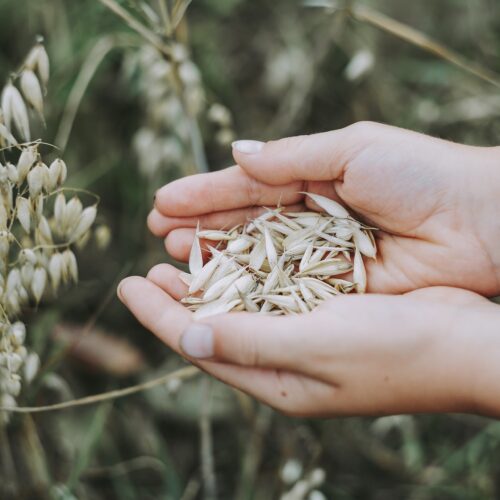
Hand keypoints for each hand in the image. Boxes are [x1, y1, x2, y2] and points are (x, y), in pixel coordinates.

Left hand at [118, 269, 499, 417]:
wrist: (464, 343)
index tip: (125, 285)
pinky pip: (272, 289)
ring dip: (209, 278)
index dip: (158, 315)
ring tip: (178, 254)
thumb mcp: (317, 348)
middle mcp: (284, 359)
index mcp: (276, 378)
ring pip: (241, 304)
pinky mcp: (326, 311)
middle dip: (176, 297)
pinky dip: (247, 269)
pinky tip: (235, 250)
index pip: (200, 344)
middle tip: (145, 268)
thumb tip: (188, 334)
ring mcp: (305, 335)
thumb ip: (251, 342)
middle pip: (214, 325)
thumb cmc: (396, 351)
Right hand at [148, 122, 499, 294]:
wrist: (479, 223)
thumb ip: (291, 157)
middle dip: (201, 227)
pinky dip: (249, 289)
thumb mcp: (352, 149)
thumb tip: (236, 153)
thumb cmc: (419, 174)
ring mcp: (318, 257)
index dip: (205, 194)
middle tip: (157, 233)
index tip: (163, 202)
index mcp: (311, 180)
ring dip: (215, 258)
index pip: (246, 187)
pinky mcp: (333, 290)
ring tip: (173, 258)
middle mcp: (308, 221)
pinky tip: (216, 287)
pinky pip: (282, 289)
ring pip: (255, 259)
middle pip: (243, 225)